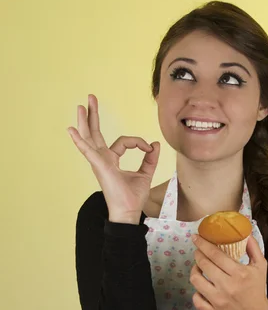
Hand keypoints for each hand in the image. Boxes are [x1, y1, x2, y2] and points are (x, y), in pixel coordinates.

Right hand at [67, 94, 159, 219]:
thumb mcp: (145, 174)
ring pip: (90, 138)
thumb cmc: (133, 197)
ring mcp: (99, 162)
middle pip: (95, 133)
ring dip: (85, 121)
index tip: (149, 148)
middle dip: (93, 115)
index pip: (124, 142)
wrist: (128, 212)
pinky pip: (88, 151)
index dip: (138, 142)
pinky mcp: (100, 167)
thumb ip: (149, 159)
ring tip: (80, 106)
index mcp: (111, 160)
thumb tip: (154, 144)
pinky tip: (71, 130)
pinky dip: (79, 140)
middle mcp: (102, 159)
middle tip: (90, 98)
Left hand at [189, 234, 267, 309]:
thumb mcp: (261, 267)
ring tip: (198, 267)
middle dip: (198, 254)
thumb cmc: (257, 289)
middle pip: (204, 265)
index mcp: (239, 273)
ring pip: (196, 281)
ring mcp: (218, 301)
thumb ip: (253, 248)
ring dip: (194, 270)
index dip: (203, 244)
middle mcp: (227, 286)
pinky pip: (196, 300)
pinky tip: (201, 287)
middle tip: (198, 251)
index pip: (215, 254)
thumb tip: (245, 232)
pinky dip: (196, 292)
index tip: (196, 237)